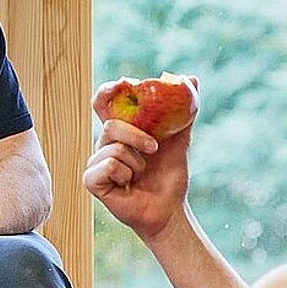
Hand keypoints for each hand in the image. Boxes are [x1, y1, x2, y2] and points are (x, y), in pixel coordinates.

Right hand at [84, 77, 196, 240]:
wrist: (170, 208)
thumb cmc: (170, 176)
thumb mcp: (179, 139)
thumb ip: (184, 112)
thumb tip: (193, 79)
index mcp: (120, 131)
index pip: (104, 103)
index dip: (108, 90)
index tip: (123, 84)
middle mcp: (104, 144)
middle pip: (111, 125)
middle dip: (137, 135)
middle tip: (154, 148)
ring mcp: (96, 162)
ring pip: (113, 148)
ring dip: (136, 163)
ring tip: (141, 174)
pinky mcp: (92, 180)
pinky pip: (108, 166)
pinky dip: (125, 175)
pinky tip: (128, 185)